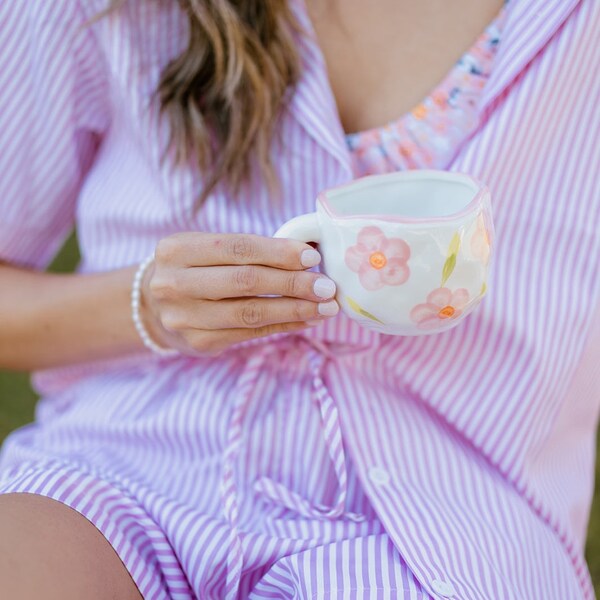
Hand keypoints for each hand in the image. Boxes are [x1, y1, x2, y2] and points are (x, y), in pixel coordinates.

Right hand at [141, 232, 338, 355]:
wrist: (153, 306)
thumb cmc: (194, 270)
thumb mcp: (206, 250)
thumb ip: (249, 251)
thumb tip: (306, 254)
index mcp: (177, 249)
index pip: (238, 248)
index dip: (278, 252)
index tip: (312, 257)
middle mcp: (174, 283)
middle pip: (245, 282)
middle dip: (293, 284)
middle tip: (327, 287)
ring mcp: (184, 317)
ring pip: (250, 313)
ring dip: (294, 310)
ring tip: (325, 307)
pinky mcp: (198, 343)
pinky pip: (250, 334)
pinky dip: (284, 326)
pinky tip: (307, 320)